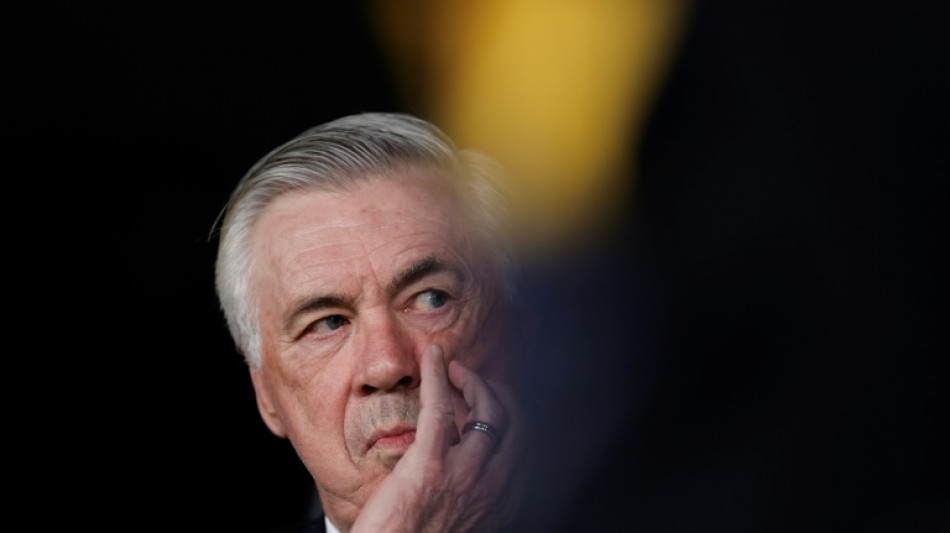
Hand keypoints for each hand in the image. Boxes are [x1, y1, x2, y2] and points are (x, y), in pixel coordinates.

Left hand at [350, 345, 523, 531]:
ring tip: (455, 370)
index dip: (512, 415)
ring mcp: (464, 475)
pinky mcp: (428, 466)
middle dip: (499, 392)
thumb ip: (476, 497)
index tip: (493, 403)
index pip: (524, 444)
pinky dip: (438, 376)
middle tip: (475, 381)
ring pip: (487, 411)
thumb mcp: (465, 524)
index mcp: (504, 502)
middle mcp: (493, 487)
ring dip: (473, 381)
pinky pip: (439, 408)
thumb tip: (469, 460)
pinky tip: (433, 357)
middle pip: (514, 422)